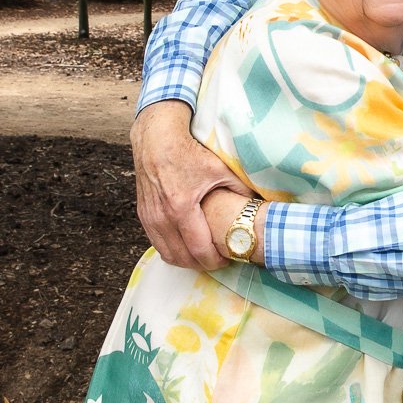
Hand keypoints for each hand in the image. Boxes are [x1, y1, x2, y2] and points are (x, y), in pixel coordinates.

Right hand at [131, 101, 248, 268]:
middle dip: (202, 264)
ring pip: (167, 254)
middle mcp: (161, 216)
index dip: (215, 261)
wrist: (156, 138)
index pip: (199, 249)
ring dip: (186, 260)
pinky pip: (157, 243)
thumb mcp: (220, 169)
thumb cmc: (189, 151)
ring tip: (204, 256)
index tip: (229, 259)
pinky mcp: (143, 214)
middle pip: (182, 258)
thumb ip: (241, 190)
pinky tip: (186, 245)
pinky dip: (172, 249)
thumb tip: (259, 206)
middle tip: (219, 261)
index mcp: (181, 207)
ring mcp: (150, 217)